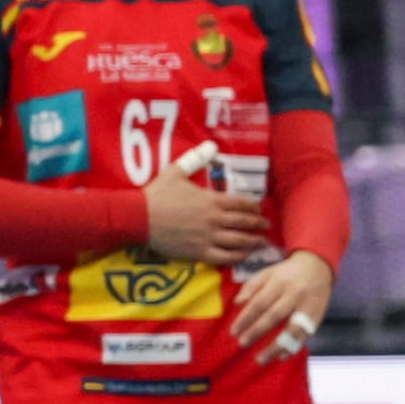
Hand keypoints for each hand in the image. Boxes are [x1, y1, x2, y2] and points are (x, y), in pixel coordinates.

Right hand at [138, 162, 270, 265]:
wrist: (138, 217)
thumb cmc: (157, 194)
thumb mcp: (175, 171)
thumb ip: (195, 159)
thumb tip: (211, 145)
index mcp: (213, 200)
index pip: (243, 203)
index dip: (254, 207)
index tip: (259, 209)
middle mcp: (215, 219)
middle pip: (245, 223)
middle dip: (259, 224)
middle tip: (267, 225)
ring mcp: (209, 237)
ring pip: (240, 242)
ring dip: (255, 242)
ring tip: (262, 243)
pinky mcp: (200, 252)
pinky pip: (225, 258)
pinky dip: (238, 257)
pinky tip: (244, 256)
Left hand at [230, 248, 332, 360]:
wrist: (318, 267)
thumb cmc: (287, 273)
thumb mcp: (267, 272)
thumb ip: (251, 286)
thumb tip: (237, 303)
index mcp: (279, 283)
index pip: (260, 303)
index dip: (246, 318)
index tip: (234, 332)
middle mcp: (295, 295)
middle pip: (274, 316)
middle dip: (257, 331)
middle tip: (243, 343)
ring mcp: (308, 307)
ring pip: (292, 329)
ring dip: (276, 346)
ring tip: (262, 359)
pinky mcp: (318, 316)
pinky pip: (306, 335)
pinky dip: (294, 347)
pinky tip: (282, 356)